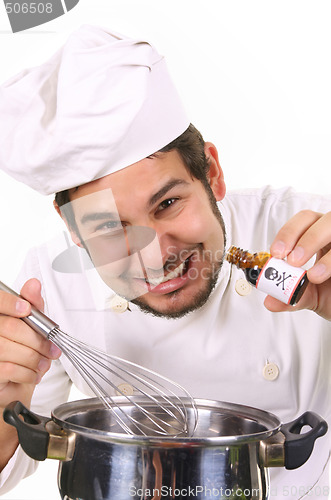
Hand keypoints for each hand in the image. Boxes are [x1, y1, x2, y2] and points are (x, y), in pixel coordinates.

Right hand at [0, 278, 61, 408]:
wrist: (14, 387)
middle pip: (11, 327)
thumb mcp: (33, 327)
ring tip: (43, 364)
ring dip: (35, 358)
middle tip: (51, 350)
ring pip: (10, 348)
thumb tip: (34, 284)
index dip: (10, 302)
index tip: (26, 309)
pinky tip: (33, 374)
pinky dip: (28, 372)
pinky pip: (10, 368)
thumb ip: (33, 306)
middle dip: (38, 340)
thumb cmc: (22, 353)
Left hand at [266, 210, 330, 319]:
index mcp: (319, 237)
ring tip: (313, 276)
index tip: (276, 253)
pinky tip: (327, 276)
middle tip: (293, 261)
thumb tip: (271, 301)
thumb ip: (291, 297)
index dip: (288, 233)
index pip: (302, 221)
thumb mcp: (311, 297)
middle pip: (322, 219)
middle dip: (306, 239)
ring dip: (319, 248)